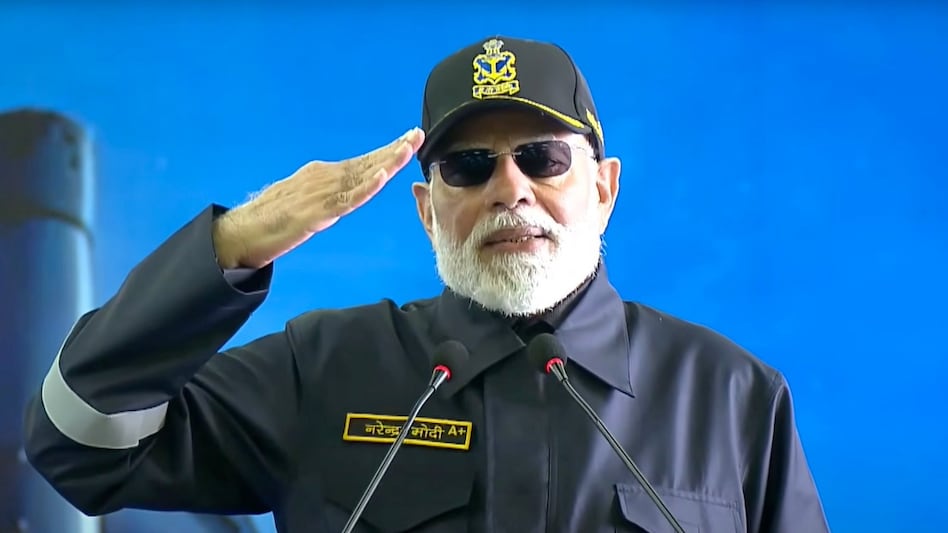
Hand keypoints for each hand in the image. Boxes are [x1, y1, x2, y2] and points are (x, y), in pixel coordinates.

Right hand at [213, 127, 424, 268]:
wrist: (243, 231)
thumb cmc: (272, 217)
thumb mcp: (307, 198)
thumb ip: (330, 193)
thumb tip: (350, 188)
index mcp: (323, 174)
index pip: (363, 161)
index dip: (387, 151)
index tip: (409, 139)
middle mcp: (324, 177)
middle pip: (366, 163)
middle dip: (394, 149)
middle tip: (417, 135)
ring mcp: (321, 193)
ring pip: (360, 176)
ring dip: (385, 163)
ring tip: (406, 149)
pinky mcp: (316, 212)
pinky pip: (346, 199)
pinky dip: (365, 188)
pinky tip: (381, 178)